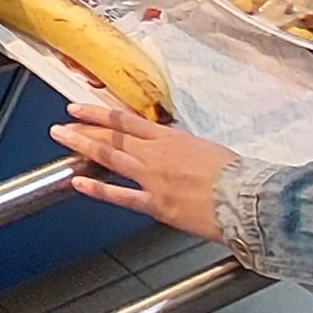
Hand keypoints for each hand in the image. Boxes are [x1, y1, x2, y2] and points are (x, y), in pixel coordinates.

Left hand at [54, 97, 231, 240]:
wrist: (250, 197)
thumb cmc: (239, 177)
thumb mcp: (209, 152)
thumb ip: (186, 151)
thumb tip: (178, 153)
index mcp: (173, 139)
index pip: (128, 122)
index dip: (100, 114)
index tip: (79, 108)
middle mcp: (158, 154)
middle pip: (113, 136)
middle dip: (84, 128)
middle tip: (62, 123)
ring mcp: (154, 178)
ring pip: (111, 156)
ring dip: (83, 146)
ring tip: (62, 138)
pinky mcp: (157, 203)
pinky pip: (121, 195)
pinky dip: (98, 188)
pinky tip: (79, 182)